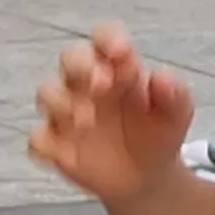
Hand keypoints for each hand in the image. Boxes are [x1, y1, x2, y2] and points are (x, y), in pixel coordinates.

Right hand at [27, 24, 197, 208]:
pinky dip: (46, 143)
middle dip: (81, 66)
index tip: (122, 51)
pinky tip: (66, 153)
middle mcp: (87, 83)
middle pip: (70, 58)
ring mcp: (67, 112)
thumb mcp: (176, 114)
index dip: (108, 39)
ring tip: (90, 121)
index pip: (105, 38)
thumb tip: (161, 77)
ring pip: (47, 93)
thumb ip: (174, 94)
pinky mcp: (55, 144)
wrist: (147, 176)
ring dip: (63, 102)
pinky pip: (38, 138)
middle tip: (103, 85)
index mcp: (117, 67)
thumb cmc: (157, 133)